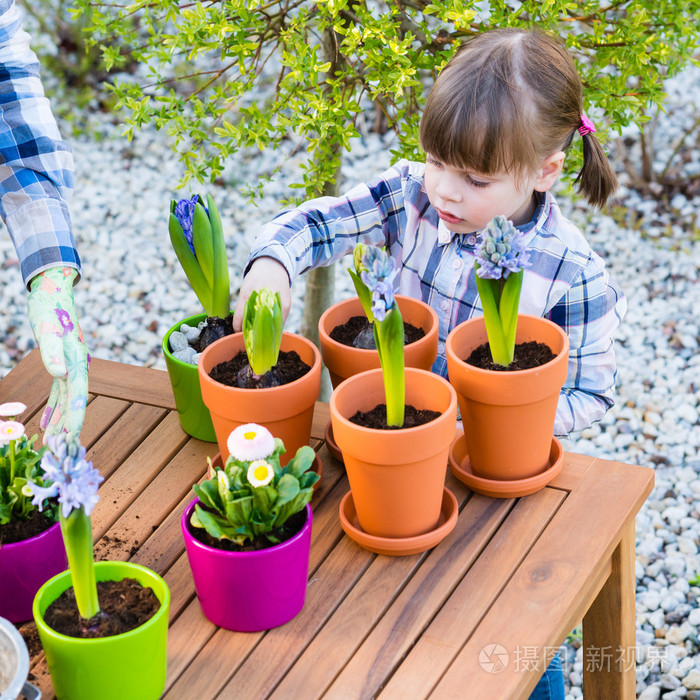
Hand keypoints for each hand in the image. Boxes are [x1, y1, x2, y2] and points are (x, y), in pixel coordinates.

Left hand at [27, 267, 88, 440]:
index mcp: (77, 361)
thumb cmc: (50, 309)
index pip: (77, 397)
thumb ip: (54, 353)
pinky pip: (59, 392)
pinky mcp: (61, 363)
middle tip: (60, 452)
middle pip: (74, 403)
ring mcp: (70, 365)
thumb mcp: (49, 329)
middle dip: (67, 428)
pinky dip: (53, 408)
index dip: (74, 420)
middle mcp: (77, 366)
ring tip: (50, 444)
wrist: (53, 291)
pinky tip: (45, 423)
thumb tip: (60, 376)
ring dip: (59, 422)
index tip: (70, 441)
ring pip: (66, 401)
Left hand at [233, 257, 290, 331]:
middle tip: (251, 339)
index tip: (238, 334)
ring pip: (270, 326)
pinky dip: (275, 328)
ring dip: (266, 334)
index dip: (238, 329)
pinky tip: (272, 330)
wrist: (273, 266)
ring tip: (262, 336)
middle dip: (252, 334)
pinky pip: (280, 323)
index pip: (240, 318)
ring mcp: (276, 302)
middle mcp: (262, 298)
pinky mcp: (286, 305)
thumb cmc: (256, 280)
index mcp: (247, 294)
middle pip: (255, 325)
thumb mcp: (245, 291)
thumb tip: (239, 328)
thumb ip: (242, 308)